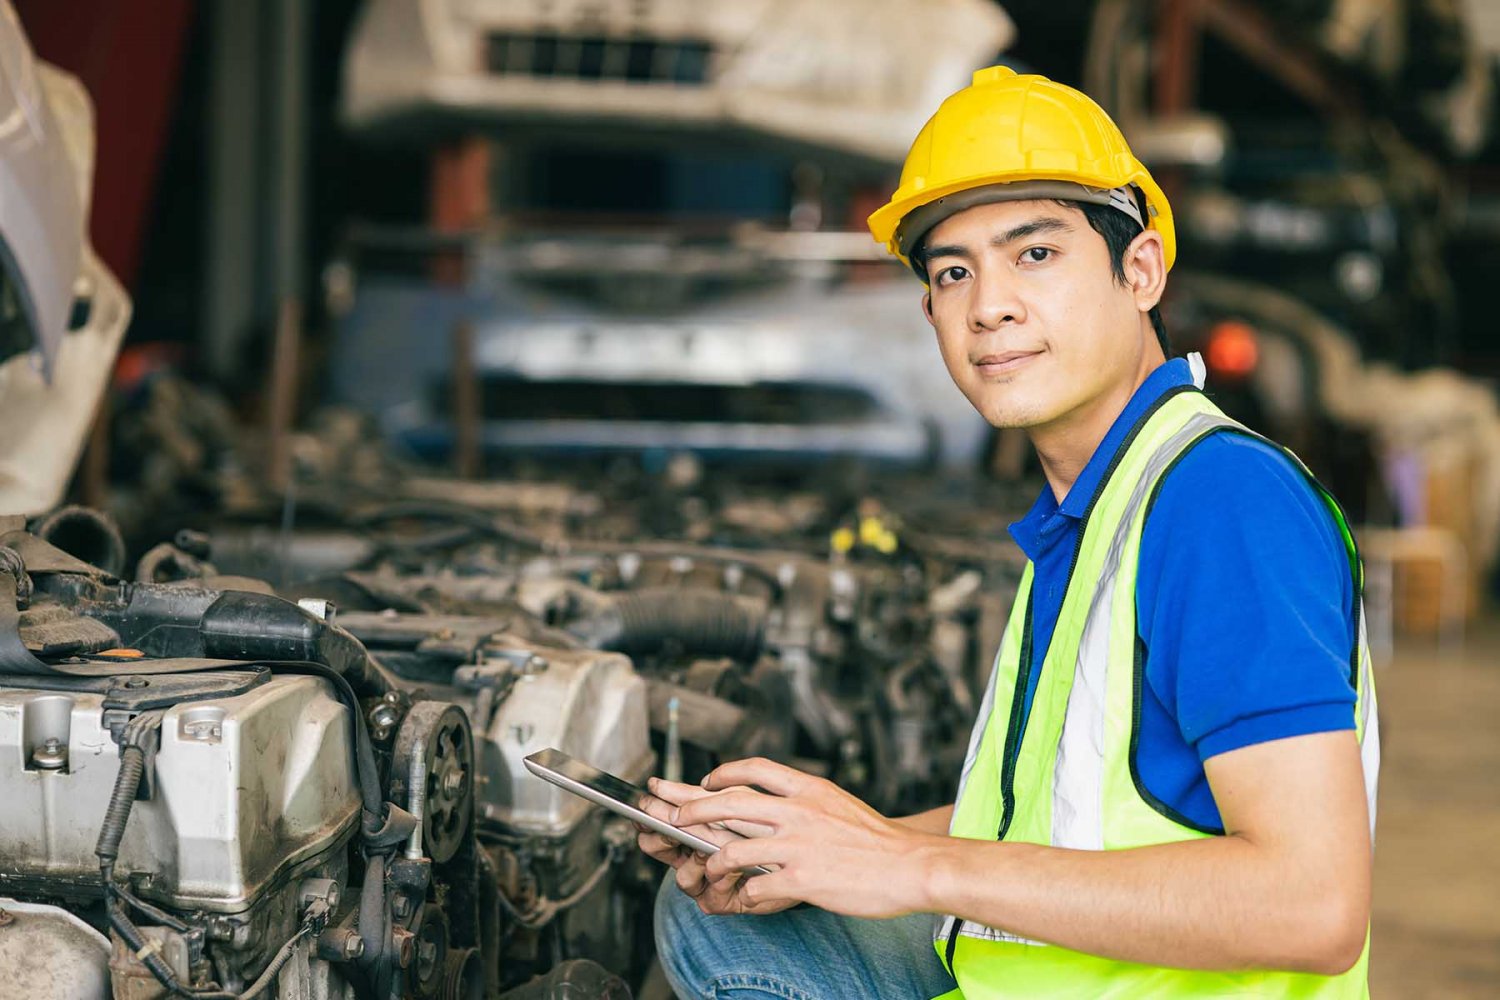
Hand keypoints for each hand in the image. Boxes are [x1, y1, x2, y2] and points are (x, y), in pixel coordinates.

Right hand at [634, 777, 795, 915]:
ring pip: (682, 876)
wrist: (807, 859)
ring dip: (696, 860)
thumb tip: (661, 786)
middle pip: (661, 848)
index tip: (642, 804)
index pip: (661, 823)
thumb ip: (701, 798)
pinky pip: (709, 895)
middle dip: (661, 835)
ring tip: (707, 847)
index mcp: (695, 830)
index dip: (648, 816)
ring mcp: (707, 880)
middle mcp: (694, 856)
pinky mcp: (724, 901)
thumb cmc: (773, 828)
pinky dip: (722, 880)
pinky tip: (734, 871)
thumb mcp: (737, 804)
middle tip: (662, 821)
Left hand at [671, 758, 935, 918]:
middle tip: (674, 815)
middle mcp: (798, 811)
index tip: (706, 780)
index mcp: (809, 789)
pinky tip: (739, 900)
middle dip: (693, 808)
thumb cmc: (880, 841)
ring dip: (711, 861)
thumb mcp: (840, 804)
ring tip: (705, 869)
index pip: (755, 769)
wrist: (912, 866)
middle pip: (730, 802)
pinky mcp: (801, 878)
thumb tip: (782, 802)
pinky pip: (755, 887)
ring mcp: (797, 845)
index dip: (723, 772)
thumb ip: (808, 801)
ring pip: (732, 848)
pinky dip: (741, 896)